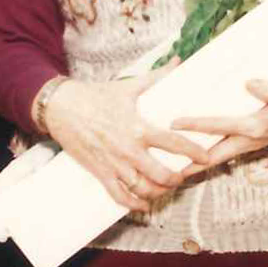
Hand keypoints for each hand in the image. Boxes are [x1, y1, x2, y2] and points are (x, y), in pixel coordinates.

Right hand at [44, 69, 209, 211]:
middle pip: (161, 174)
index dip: (193, 151)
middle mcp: (129, 149)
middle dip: (177, 178)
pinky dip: (134, 204)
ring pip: (143, 189)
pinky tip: (143, 204)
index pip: (173, 143)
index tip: (206, 156)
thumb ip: (156, 77)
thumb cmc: (95, 96)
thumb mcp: (128, 86)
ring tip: (166, 188)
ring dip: (159, 192)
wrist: (61, 107)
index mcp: (138, 127)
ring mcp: (114, 164)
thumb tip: (177, 62)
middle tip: (184, 175)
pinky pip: (120, 196)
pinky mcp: (100, 173)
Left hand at [172, 80, 267, 174]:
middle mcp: (252, 139)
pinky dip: (211, 153)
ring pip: (220, 155)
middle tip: (167, 168)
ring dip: (199, 161)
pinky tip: (198, 150)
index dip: (196, 124)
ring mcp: (252, 143)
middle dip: (191, 161)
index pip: (219, 125)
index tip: (174, 124)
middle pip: (215, 154)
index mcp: (257, 126)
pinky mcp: (253, 141)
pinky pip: (228, 149)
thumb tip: (248, 84)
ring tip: (175, 164)